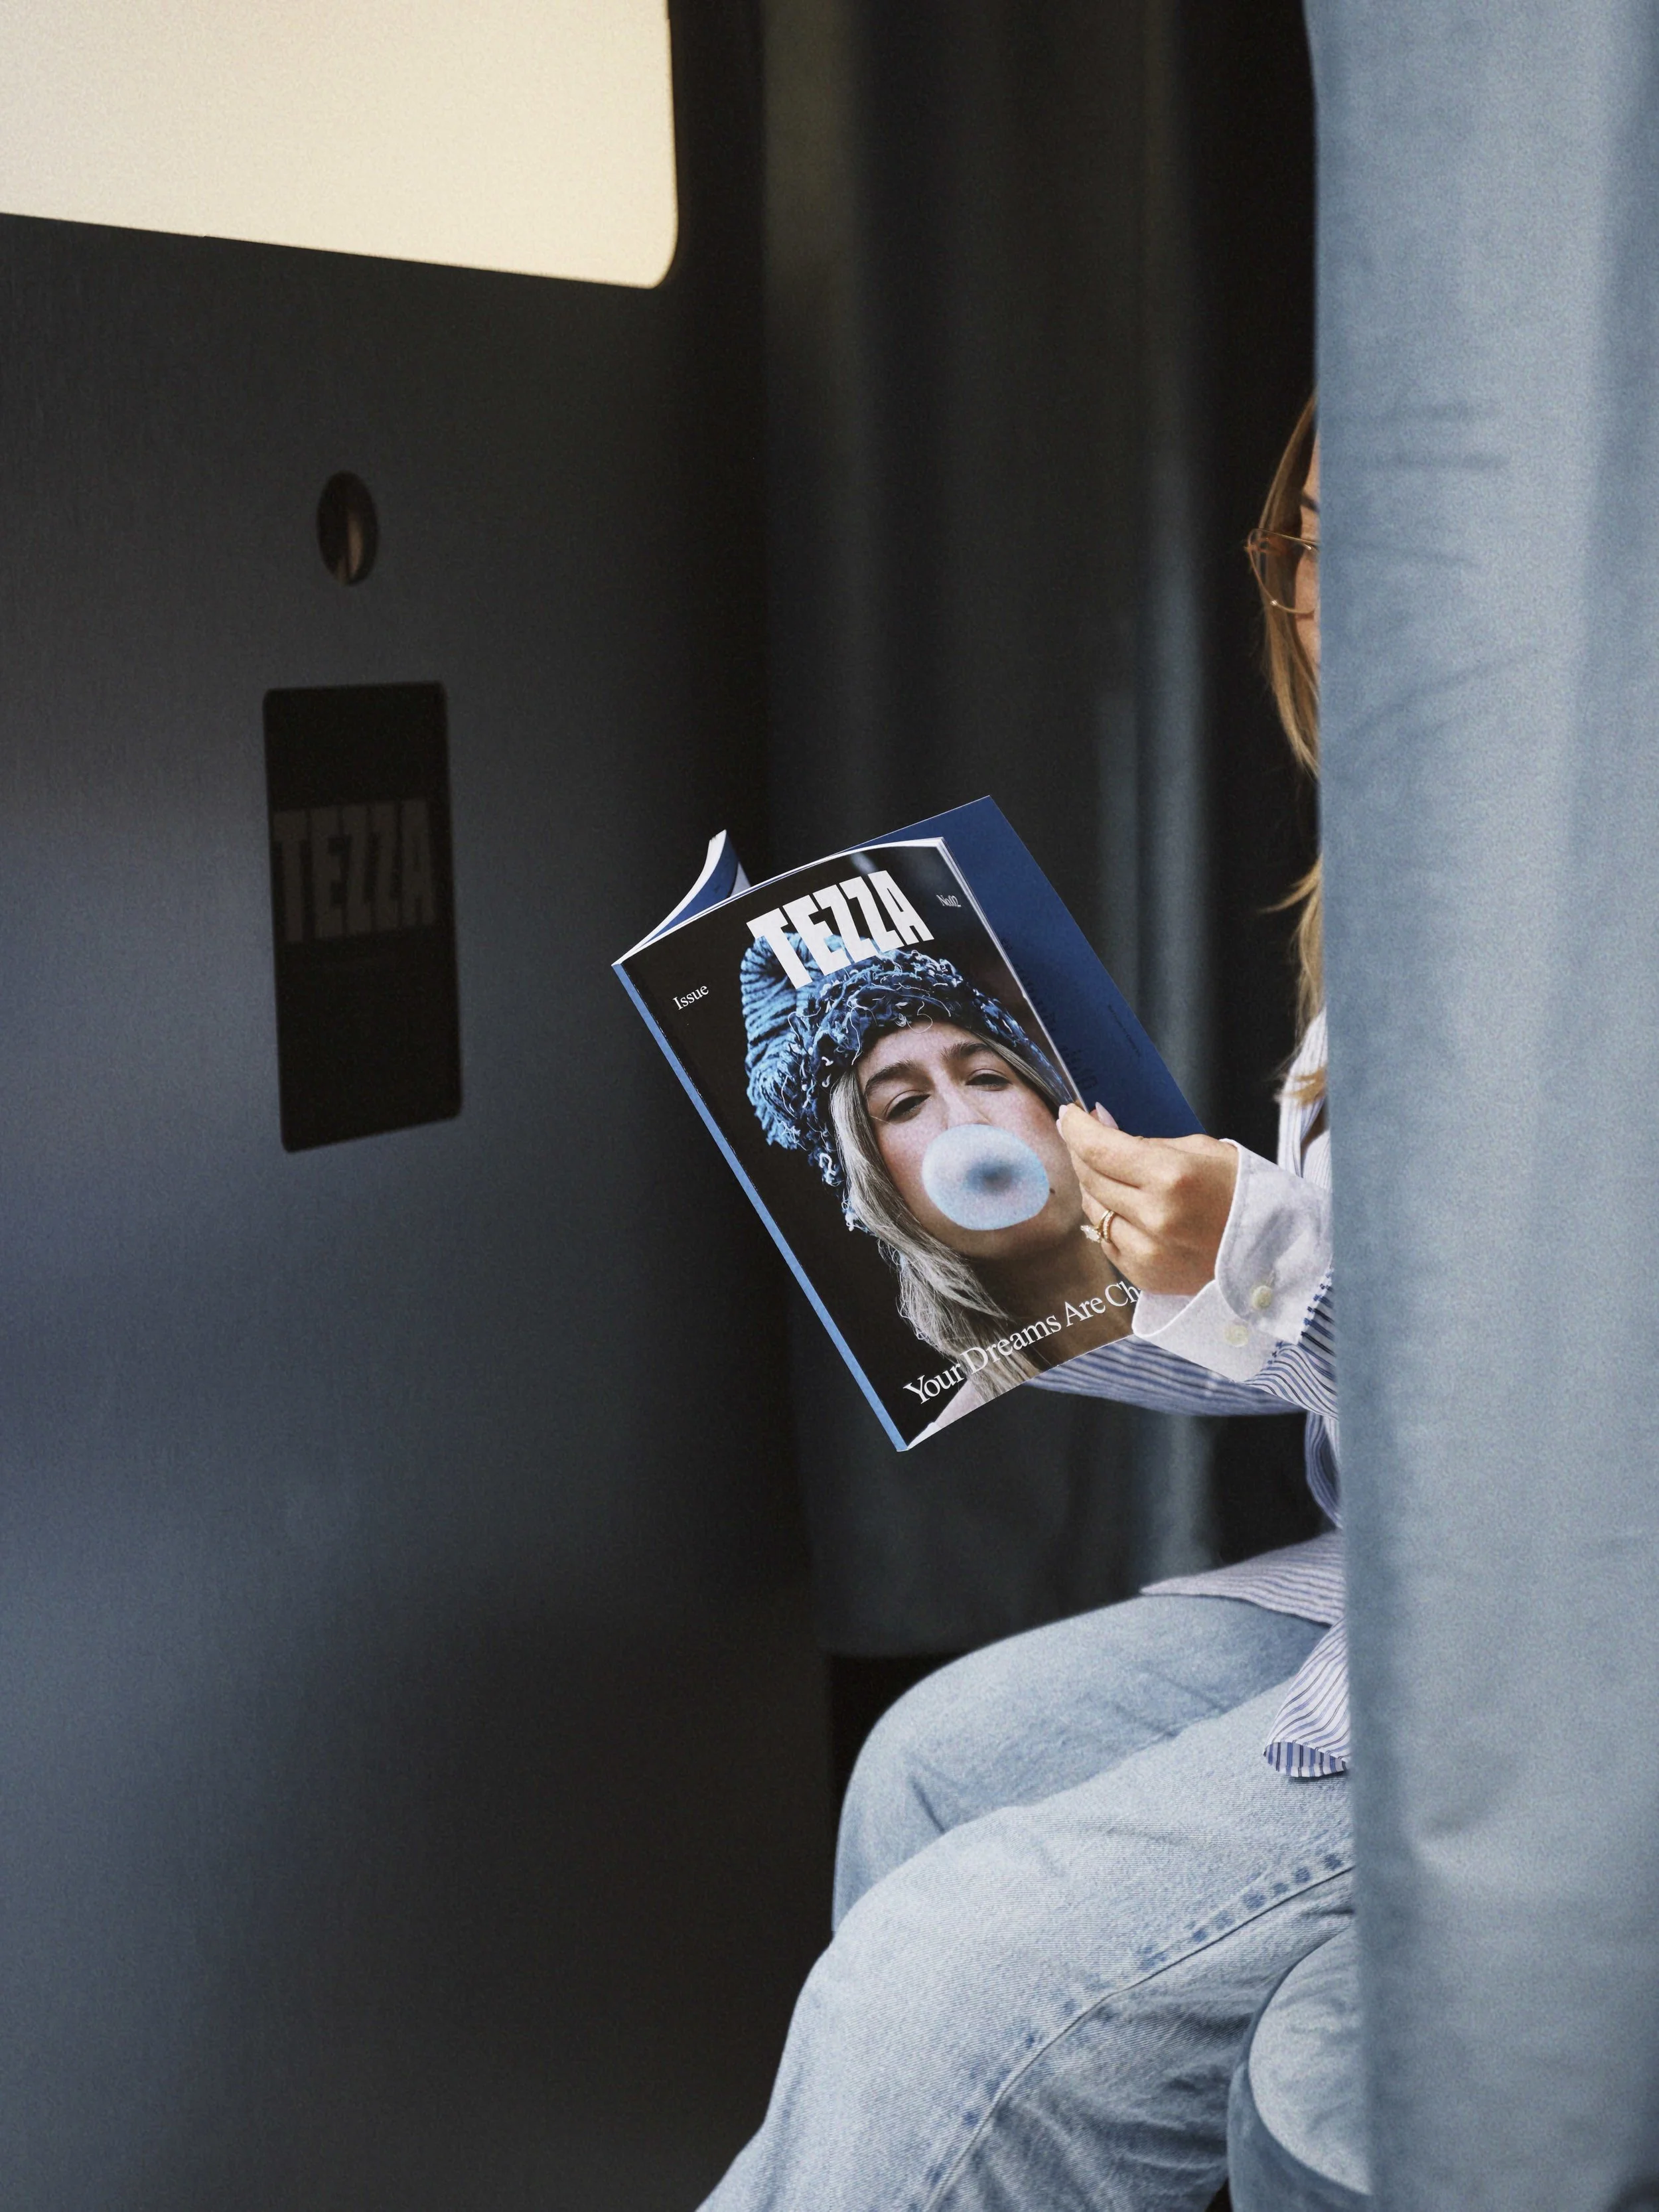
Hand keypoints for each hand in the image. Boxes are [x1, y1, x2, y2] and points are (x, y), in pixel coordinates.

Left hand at [1058, 1103, 1237, 1296]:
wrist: (1276, 1253)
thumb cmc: (1245, 1194)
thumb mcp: (1204, 1151)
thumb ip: (1149, 1144)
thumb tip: (1105, 1130)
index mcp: (1171, 1177)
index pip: (1100, 1149)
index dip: (1076, 1128)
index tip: (1068, 1115)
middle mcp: (1154, 1217)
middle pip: (1091, 1177)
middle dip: (1083, 1152)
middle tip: (1086, 1137)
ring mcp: (1147, 1252)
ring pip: (1093, 1210)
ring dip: (1095, 1186)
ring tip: (1110, 1172)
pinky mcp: (1144, 1276)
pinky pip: (1107, 1240)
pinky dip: (1110, 1220)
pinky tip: (1126, 1207)